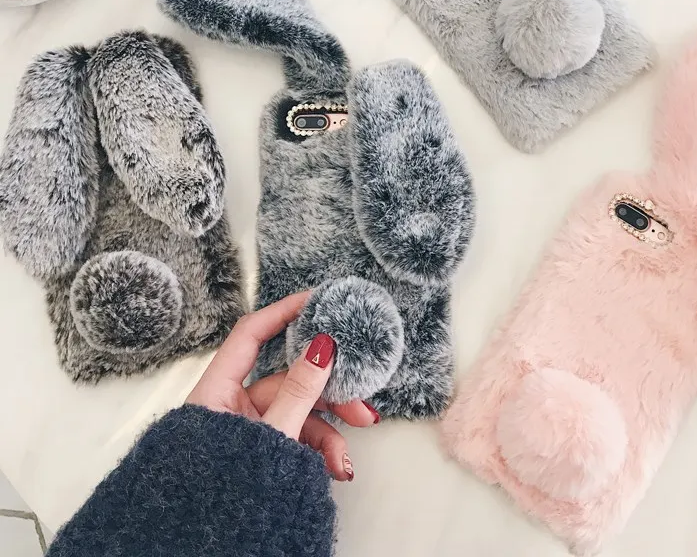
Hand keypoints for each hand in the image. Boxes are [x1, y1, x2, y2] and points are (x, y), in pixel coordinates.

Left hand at [186, 292, 379, 480]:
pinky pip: (295, 439)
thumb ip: (298, 392)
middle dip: (328, 394)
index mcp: (217, 392)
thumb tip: (323, 345)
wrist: (198, 552)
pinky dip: (318, 451)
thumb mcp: (268, 439)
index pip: (251, 335)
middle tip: (363, 404)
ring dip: (329, 432)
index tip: (318, 300)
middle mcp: (232, 406)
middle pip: (288, 380)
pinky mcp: (261, 454)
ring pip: (298, 414)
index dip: (283, 312)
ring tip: (346, 461)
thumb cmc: (220, 491)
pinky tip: (335, 469)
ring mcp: (248, 432)